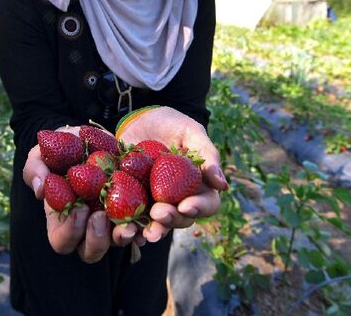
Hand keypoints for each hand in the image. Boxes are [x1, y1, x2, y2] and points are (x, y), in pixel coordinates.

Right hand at [24, 127, 144, 261]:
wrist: (91, 138)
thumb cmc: (60, 148)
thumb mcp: (42, 153)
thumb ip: (35, 168)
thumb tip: (40, 189)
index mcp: (63, 220)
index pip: (62, 241)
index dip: (69, 232)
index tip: (79, 208)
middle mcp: (88, 228)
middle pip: (91, 252)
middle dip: (96, 240)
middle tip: (101, 216)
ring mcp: (112, 221)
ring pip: (119, 243)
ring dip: (124, 237)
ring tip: (128, 224)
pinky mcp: (134, 209)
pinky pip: (144, 226)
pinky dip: (148, 226)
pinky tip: (151, 216)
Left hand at [117, 107, 227, 241]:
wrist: (139, 118)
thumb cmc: (172, 124)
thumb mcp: (191, 132)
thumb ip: (207, 155)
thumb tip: (223, 186)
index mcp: (199, 185)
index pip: (207, 204)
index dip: (199, 208)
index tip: (186, 206)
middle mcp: (179, 198)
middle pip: (182, 219)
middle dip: (172, 220)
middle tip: (159, 212)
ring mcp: (156, 201)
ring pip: (158, 224)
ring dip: (153, 230)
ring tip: (145, 232)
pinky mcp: (133, 200)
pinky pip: (134, 219)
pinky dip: (131, 228)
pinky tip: (127, 231)